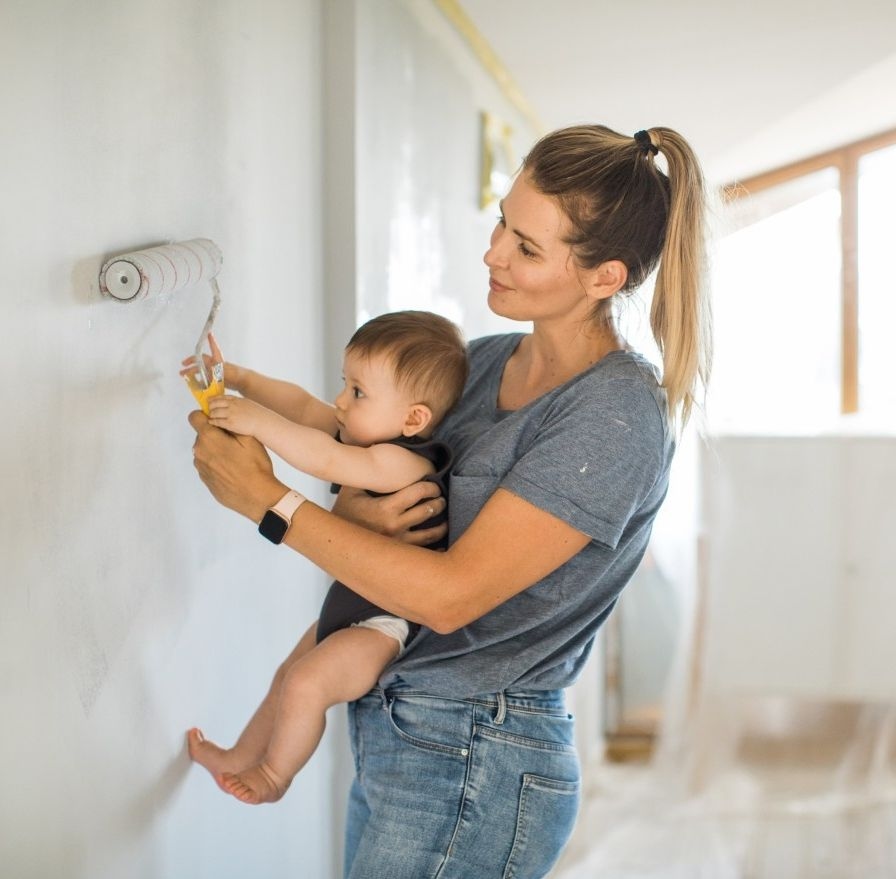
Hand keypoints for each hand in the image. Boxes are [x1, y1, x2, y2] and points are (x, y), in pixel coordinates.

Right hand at [180, 332, 241, 388]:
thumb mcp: (223, 372)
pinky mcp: (216, 379)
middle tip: (183, 364)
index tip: (209, 333)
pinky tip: (195, 384)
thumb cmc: (236, 376)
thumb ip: (215, 371)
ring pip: (201, 371)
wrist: (243, 383)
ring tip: (184, 376)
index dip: (211, 341)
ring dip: (192, 373)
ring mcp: (215, 373)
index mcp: (217, 361)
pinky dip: (199, 381)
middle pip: (201, 362)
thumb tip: (208, 374)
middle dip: (191, 363)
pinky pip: (205, 379)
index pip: (213, 348)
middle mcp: (215, 366)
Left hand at [189, 410, 284, 521]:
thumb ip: (231, 424)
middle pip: (203, 435)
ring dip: (216, 450)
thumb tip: (221, 418)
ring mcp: (201, 467)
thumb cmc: (255, 466)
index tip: (219, 421)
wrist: (257, 497)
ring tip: (236, 459)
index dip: (206, 415)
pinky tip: (233, 471)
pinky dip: (218, 464)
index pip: (195, 417)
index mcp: (209, 438)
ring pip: (206, 451)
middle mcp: (200, 452)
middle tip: (236, 443)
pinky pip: (209, 465)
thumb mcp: (250, 438)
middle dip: (216, 435)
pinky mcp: (205, 480)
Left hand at [207, 394, 267, 436]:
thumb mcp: (247, 404)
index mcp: (237, 400)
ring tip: (210, 417)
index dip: (213, 399)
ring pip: (214, 412)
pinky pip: (217, 421)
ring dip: (211, 415)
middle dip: (210, 407)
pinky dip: (213, 422)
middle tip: (208, 410)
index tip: (209, 401)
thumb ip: (238, 403)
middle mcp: (232, 405)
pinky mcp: (230, 423)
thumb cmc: (258, 415)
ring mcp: (231, 414)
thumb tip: (231, 405)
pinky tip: (212, 422)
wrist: (263, 422)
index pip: (221, 397)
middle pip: (214, 404)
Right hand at [332, 482, 446, 546]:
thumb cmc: (343, 512)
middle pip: (427, 511)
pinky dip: (435, 549)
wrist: (333, 541)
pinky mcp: (397, 555)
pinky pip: (423, 553)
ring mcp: (398, 543)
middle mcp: (394, 527)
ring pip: (430, 534)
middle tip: (442, 499)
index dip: (430, 487)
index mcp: (386, 508)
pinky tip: (440, 546)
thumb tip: (376, 449)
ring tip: (445, 518)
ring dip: (442, 525)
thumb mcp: (351, 489)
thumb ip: (367, 473)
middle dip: (439, 503)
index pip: (417, 493)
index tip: (435, 485)